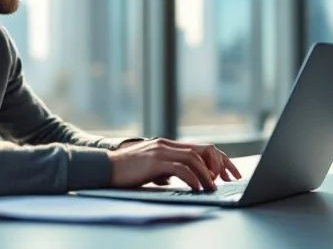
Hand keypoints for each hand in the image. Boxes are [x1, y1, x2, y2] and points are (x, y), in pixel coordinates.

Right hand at [107, 138, 241, 190]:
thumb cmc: (126, 170)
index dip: (217, 159)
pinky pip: (181, 168)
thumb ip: (165, 169)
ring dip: (207, 174)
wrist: (104, 167)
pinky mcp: (155, 161)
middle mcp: (167, 144)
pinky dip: (193, 179)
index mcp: (167, 145)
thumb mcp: (150, 168)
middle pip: (203, 149)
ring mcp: (161, 151)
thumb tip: (178, 178)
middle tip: (228, 178)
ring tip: (212, 187)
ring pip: (194, 158)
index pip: (200, 148)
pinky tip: (197, 189)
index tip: (227, 173)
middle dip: (220, 163)